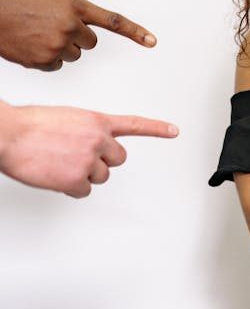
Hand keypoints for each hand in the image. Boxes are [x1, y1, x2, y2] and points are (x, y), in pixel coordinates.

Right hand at [0, 0, 156, 70]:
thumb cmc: (16, 0)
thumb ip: (74, 11)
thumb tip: (85, 29)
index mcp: (74, 5)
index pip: (112, 21)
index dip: (134, 32)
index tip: (152, 41)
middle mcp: (70, 25)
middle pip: (90, 43)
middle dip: (76, 37)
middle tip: (51, 26)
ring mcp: (57, 44)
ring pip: (73, 55)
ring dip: (60, 48)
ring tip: (37, 33)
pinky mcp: (43, 60)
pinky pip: (56, 66)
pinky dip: (45, 59)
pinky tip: (30, 45)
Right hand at [0, 102, 177, 197]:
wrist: (10, 135)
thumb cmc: (31, 125)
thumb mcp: (68, 118)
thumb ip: (85, 130)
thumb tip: (89, 144)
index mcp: (97, 121)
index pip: (134, 124)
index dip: (157, 128)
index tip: (174, 131)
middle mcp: (99, 139)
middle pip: (117, 159)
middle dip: (102, 160)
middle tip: (79, 157)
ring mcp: (89, 160)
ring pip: (101, 176)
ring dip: (85, 174)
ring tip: (61, 163)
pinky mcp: (76, 179)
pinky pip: (84, 191)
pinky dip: (72, 188)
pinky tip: (56, 176)